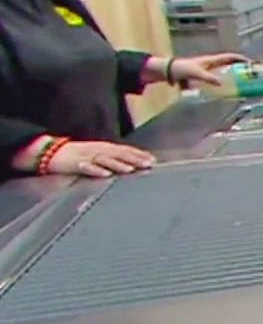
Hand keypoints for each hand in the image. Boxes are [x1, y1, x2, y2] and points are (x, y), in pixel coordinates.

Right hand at [31, 139, 155, 177]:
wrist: (50, 153)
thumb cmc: (76, 155)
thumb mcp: (96, 154)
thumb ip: (111, 158)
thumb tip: (131, 164)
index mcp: (103, 148)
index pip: (124, 150)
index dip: (138, 154)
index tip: (152, 160)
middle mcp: (97, 150)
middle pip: (118, 154)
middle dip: (134, 158)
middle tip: (148, 164)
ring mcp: (86, 157)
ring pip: (104, 160)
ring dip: (118, 164)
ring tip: (131, 169)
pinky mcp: (74, 164)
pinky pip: (86, 167)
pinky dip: (96, 170)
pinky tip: (105, 175)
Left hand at [163, 53, 248, 88]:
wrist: (169, 71)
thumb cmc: (183, 69)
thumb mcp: (197, 73)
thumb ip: (209, 78)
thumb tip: (222, 83)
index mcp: (212, 60)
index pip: (229, 57)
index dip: (240, 59)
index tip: (251, 63)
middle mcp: (211, 64)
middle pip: (228, 64)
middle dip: (239, 67)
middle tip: (248, 74)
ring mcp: (207, 70)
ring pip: (223, 71)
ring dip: (231, 75)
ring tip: (239, 83)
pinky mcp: (202, 76)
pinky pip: (215, 79)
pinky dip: (221, 82)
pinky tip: (223, 90)